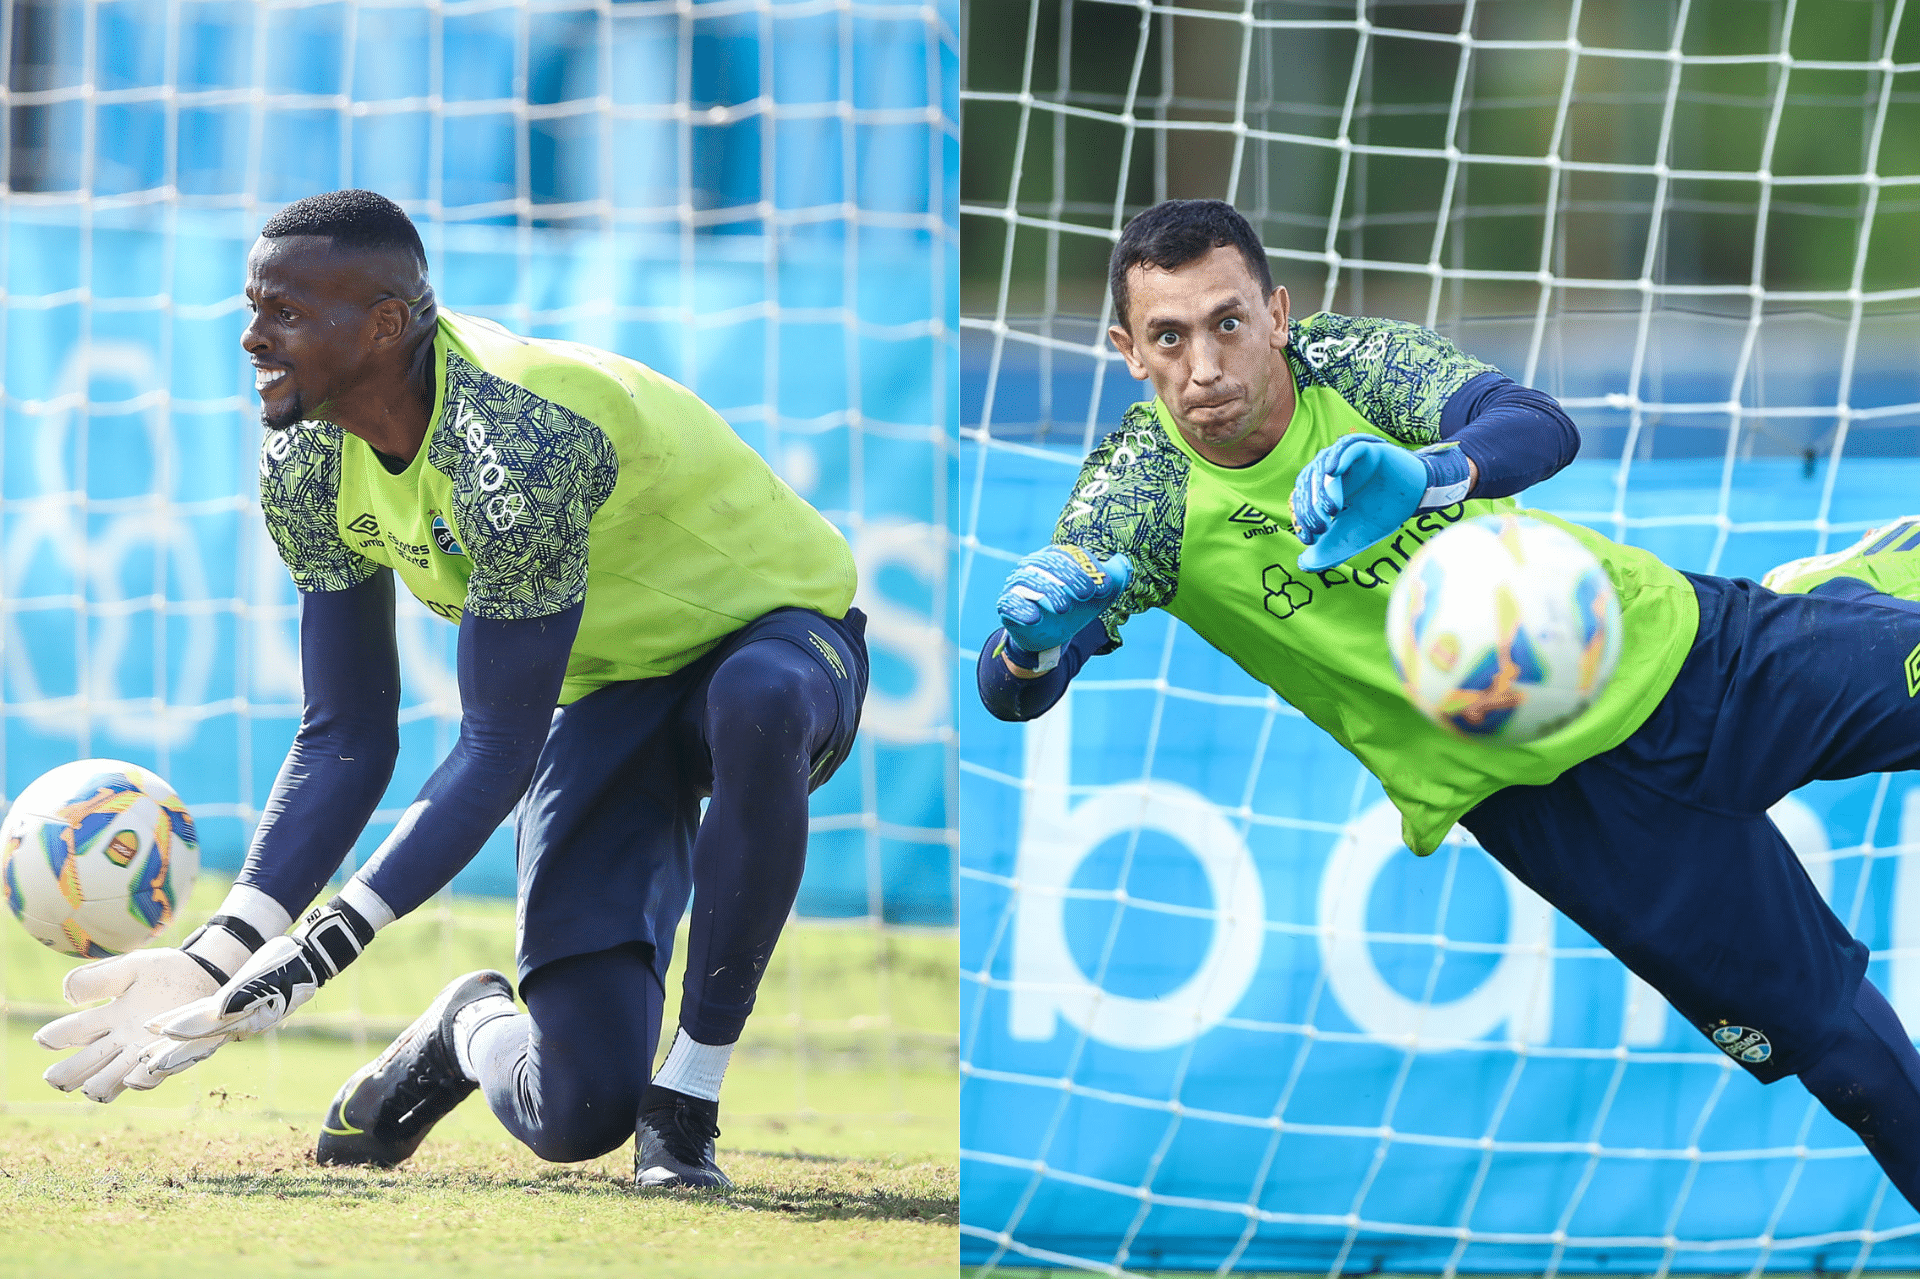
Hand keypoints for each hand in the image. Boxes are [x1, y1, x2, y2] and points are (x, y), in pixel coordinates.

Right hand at [34, 949, 222, 1102]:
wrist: (207, 974)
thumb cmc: (166, 971)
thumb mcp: (131, 967)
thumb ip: (98, 979)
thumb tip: (67, 998)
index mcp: (107, 1017)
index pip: (70, 1032)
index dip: (55, 1038)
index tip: (47, 1040)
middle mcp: (120, 1040)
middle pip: (84, 1064)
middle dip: (68, 1074)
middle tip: (57, 1079)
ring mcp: (143, 1052)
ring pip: (110, 1080)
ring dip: (99, 1084)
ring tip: (91, 1087)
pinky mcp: (170, 1059)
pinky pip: (150, 1079)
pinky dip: (139, 1081)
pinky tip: (132, 1079)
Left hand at [151, 934, 323, 1045]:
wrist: (303, 960)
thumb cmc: (288, 965)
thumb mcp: (271, 977)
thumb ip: (244, 995)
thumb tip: (218, 1010)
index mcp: (248, 1018)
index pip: (212, 1029)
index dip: (186, 1031)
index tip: (163, 1034)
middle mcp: (239, 1024)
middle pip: (200, 1042)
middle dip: (173, 1054)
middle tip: (145, 1067)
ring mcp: (235, 1019)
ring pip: (198, 1036)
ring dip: (172, 1047)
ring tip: (145, 1057)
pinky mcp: (231, 1008)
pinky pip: (202, 1022)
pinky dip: (183, 1026)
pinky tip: (163, 1027)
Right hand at [996, 545, 1131, 652]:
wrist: (1052, 635)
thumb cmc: (1075, 608)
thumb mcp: (1098, 596)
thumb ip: (1113, 577)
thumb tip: (1124, 563)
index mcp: (1054, 558)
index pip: (1068, 555)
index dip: (1087, 569)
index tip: (1103, 587)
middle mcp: (1032, 568)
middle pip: (1046, 564)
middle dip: (1067, 579)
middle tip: (1085, 596)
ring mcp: (1017, 586)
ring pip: (1027, 581)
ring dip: (1047, 593)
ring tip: (1064, 608)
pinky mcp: (1007, 606)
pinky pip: (1009, 604)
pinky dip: (1021, 610)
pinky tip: (1035, 618)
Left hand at [1290, 435, 1467, 570]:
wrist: (1417, 498)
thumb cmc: (1383, 514)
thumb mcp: (1355, 536)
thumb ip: (1330, 549)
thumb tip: (1304, 564)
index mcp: (1323, 490)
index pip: (1302, 500)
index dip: (1302, 519)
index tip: (1310, 539)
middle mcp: (1330, 472)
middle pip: (1308, 483)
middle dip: (1310, 508)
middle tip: (1322, 527)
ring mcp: (1346, 459)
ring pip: (1322, 466)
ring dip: (1323, 489)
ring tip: (1332, 509)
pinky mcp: (1365, 448)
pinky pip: (1346, 448)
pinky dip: (1338, 457)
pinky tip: (1333, 471)